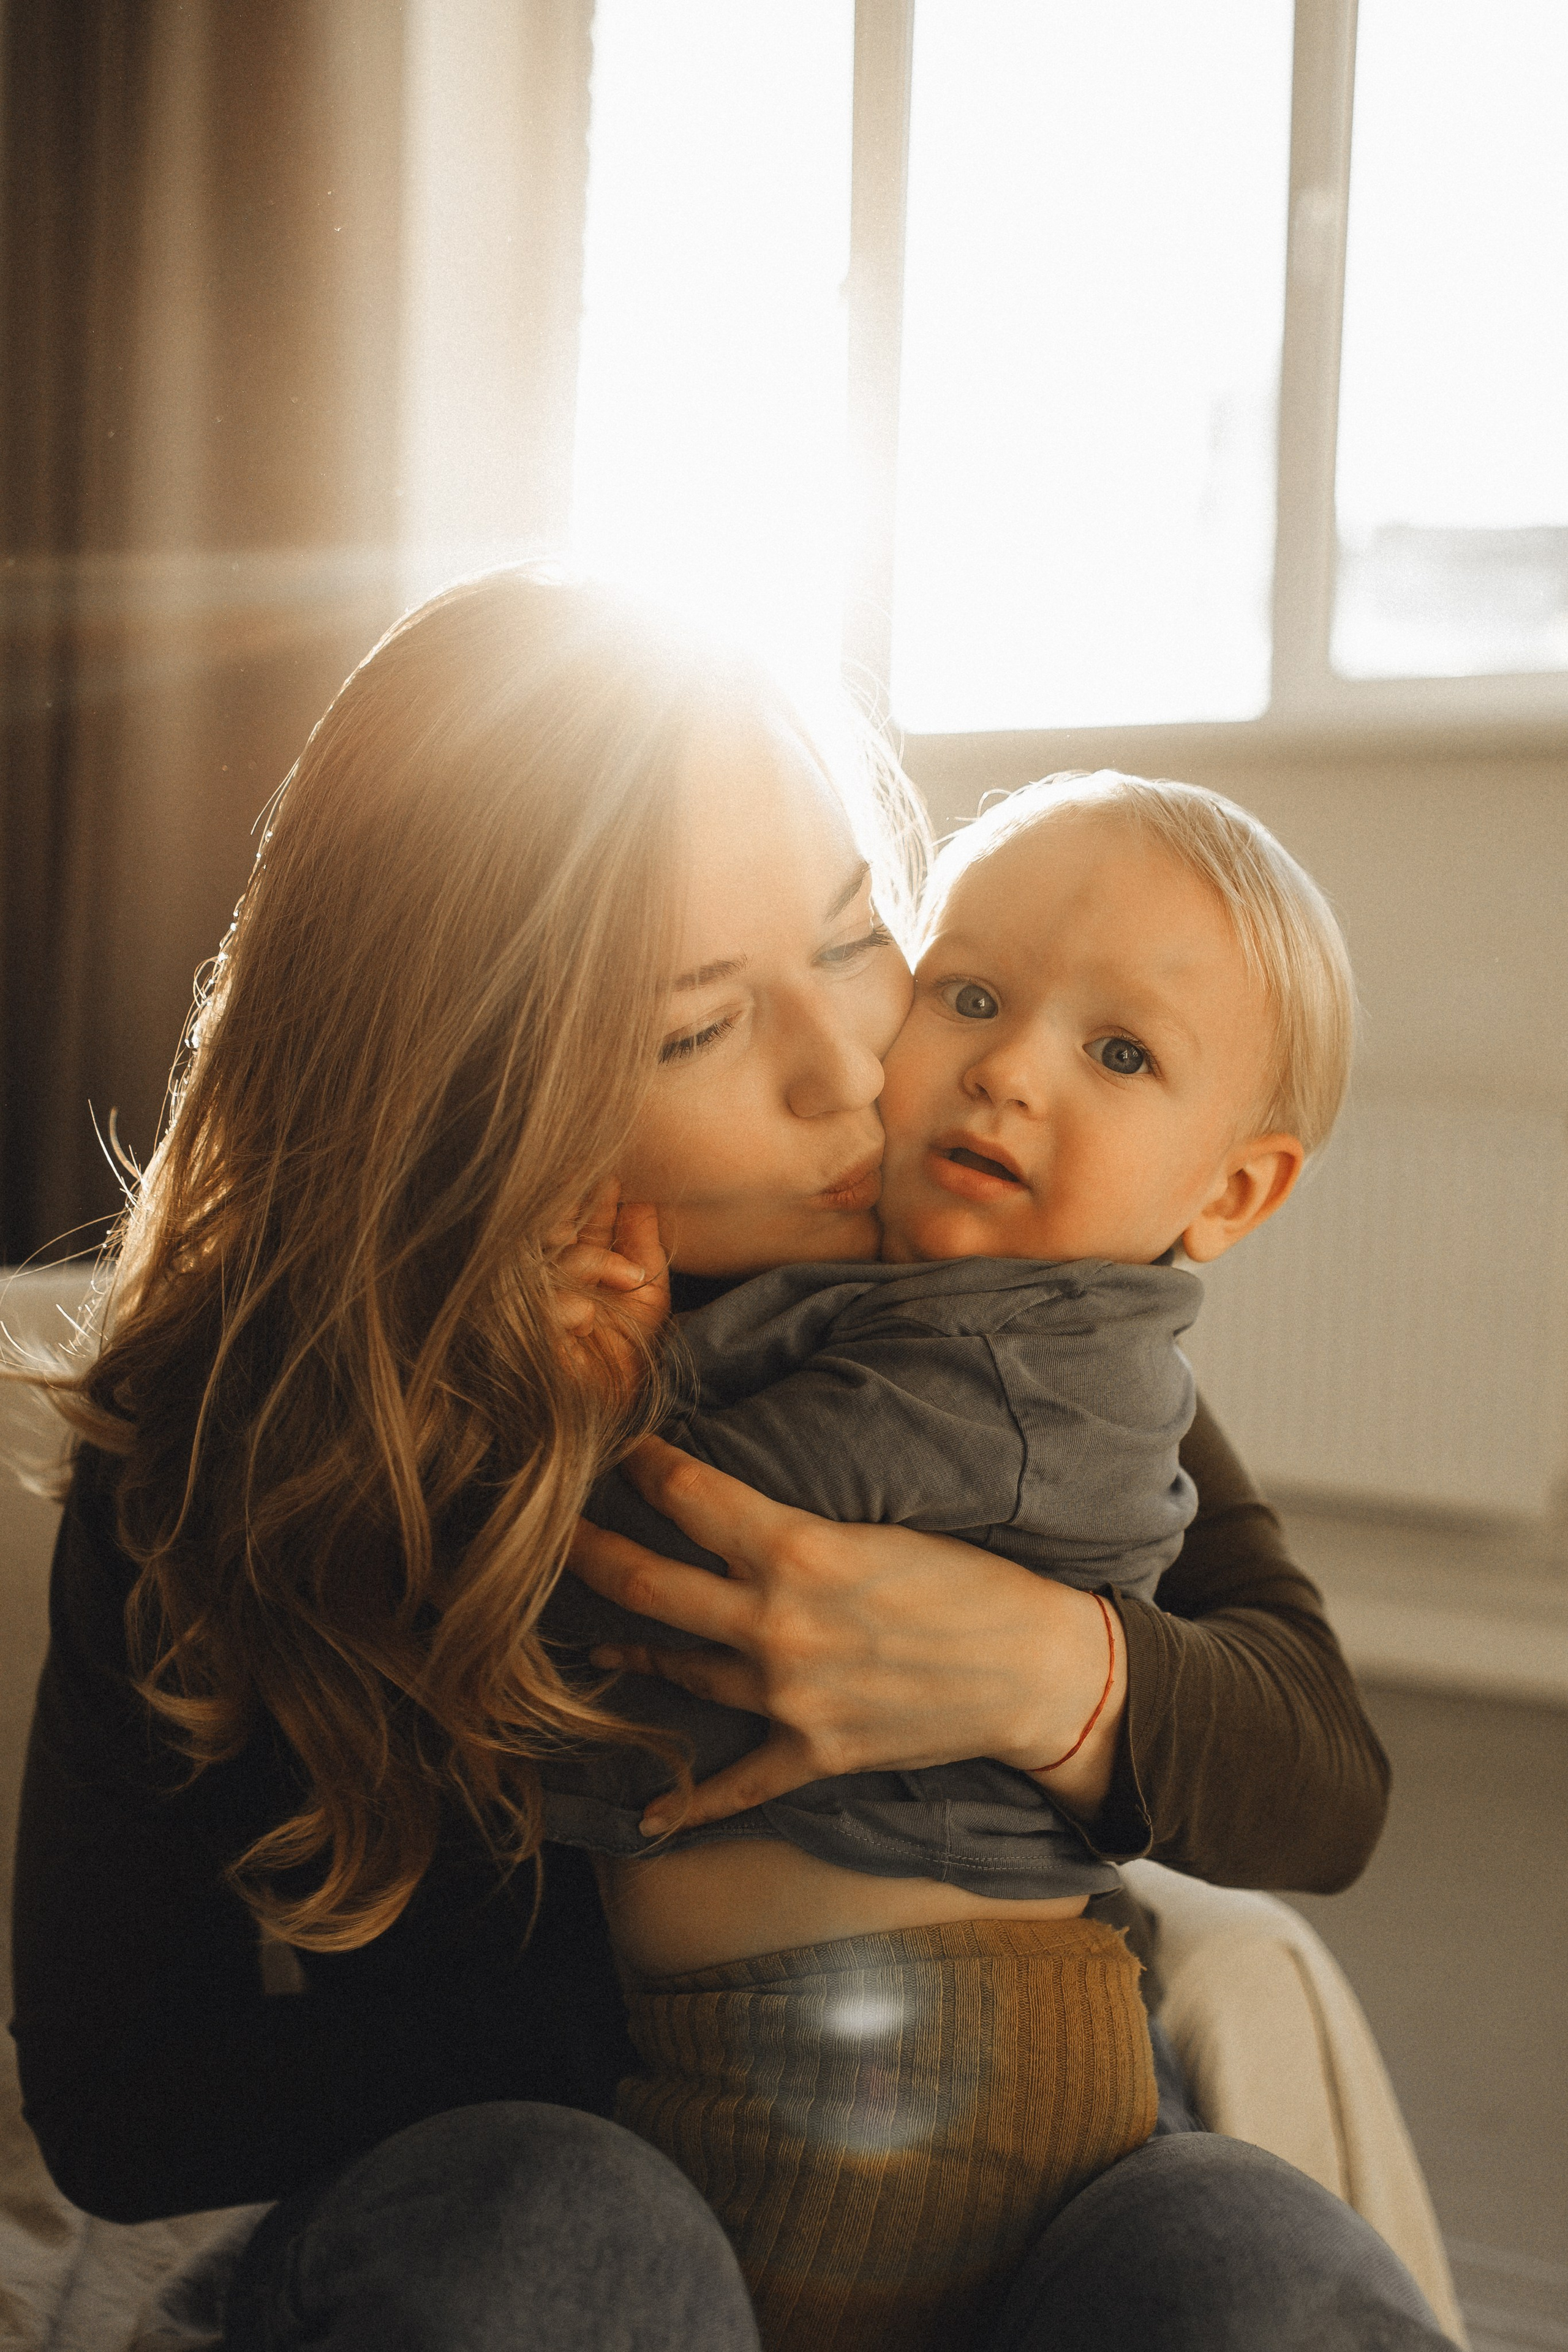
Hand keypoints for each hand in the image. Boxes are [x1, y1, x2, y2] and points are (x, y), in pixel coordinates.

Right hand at [546, 1182, 668, 1398]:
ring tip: (628, 1278)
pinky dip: (568, 1306)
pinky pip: (541, 1304)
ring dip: (591, 1262)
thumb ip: (643, 1249)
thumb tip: (642, 1201)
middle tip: (602, 1186)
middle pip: (553, 1228)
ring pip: (549, 1259)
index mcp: (576, 1267)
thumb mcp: (648, 1298)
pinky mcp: (525, 1334)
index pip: (577, 1220)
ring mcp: (535, 1304)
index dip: (593, 1197)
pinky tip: (587, 1318)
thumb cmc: (628, 1360)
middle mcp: (549, 1280)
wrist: (613, 1414)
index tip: (612, 1176)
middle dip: (577, 1207)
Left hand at [568, 1436, 1126, 1835]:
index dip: (638, 1463)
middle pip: (649, 1585)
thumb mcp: (878, 1529)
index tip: (609, 1445)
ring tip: (593, 1638)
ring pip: (679, 1670)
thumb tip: (732, 1508)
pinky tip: (648, 1813)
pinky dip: (689, 1802)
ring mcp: (789, 1697)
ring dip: (629, 1653)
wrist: (1038, 1672)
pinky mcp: (812, 1753)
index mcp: (799, 1552)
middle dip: (588, 1552)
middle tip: (545, 1531)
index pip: (687, 1496)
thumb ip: (795, 1526)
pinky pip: (735, 1785)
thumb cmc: (970, 1583)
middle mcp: (778, 1625)